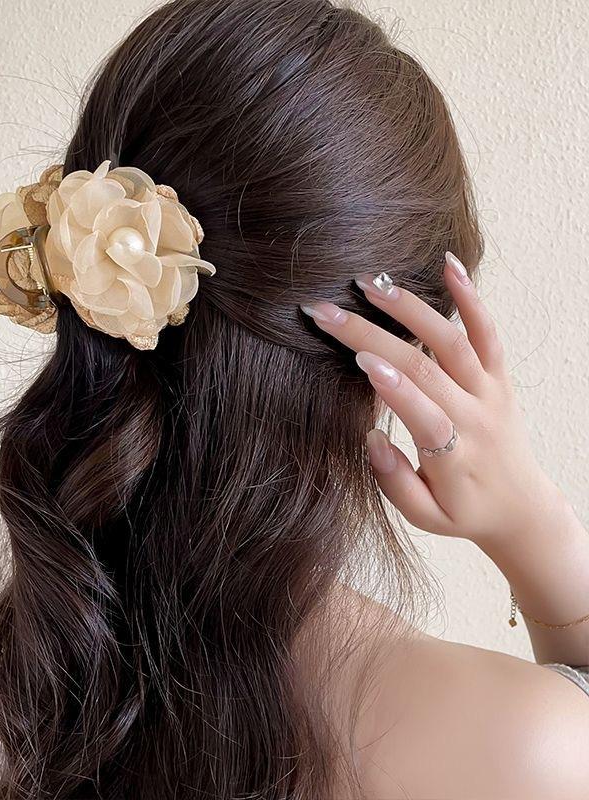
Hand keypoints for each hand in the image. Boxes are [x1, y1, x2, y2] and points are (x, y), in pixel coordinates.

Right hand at [302, 253, 564, 545]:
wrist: (521, 506)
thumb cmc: (464, 511)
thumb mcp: (425, 517)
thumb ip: (394, 482)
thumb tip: (371, 437)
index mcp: (455, 455)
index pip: (424, 412)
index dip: (392, 384)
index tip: (358, 357)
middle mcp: (476, 415)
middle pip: (425, 366)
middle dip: (372, 334)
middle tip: (327, 312)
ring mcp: (490, 391)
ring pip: (453, 340)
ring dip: (410, 308)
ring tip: (370, 283)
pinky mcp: (498, 376)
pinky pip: (488, 332)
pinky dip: (470, 297)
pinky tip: (447, 265)